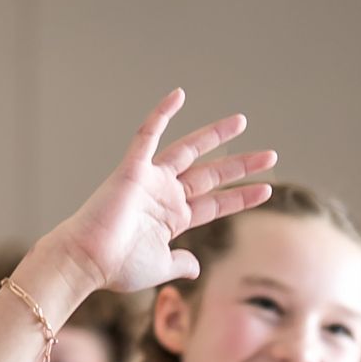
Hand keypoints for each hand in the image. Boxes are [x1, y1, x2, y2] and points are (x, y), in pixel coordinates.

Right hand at [46, 91, 275, 299]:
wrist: (89, 260)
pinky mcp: (133, 168)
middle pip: (211, 175)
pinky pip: (148, 134)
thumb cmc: (119, 267)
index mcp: (174, 218)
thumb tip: (196, 266)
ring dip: (215, 136)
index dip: (242, 196)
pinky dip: (162, 113)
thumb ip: (181, 263)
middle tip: (270, 155)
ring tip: (242, 122)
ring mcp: (151, 179)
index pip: (216, 203)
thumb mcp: (161, 266)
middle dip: (241, 165)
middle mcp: (166, 194)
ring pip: (189, 150)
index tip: (268, 188)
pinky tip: (179, 94)